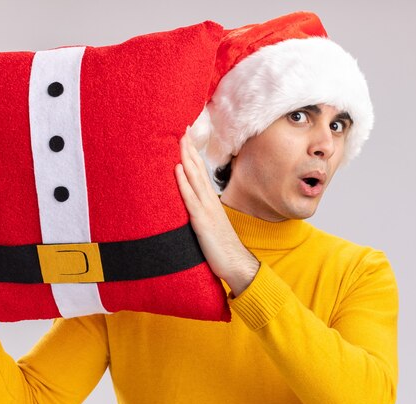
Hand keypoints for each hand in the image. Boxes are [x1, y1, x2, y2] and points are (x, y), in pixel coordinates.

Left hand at [175, 131, 259, 296]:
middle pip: (197, 169)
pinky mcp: (201, 222)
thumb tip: (193, 207)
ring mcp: (206, 210)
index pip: (200, 173)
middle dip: (189, 148)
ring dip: (186, 157)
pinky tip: (178, 169)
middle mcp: (209, 201)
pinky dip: (183, 182)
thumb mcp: (210, 226)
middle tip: (183, 128)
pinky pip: (190, 198)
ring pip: (194, 178)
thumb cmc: (222, 248)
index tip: (186, 137)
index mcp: (210, 202)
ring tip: (180, 139)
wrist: (237, 265)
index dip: (193, 154)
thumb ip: (202, 213)